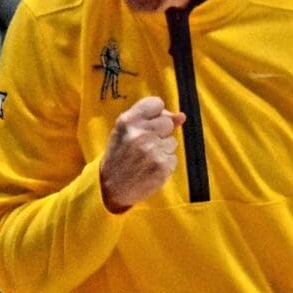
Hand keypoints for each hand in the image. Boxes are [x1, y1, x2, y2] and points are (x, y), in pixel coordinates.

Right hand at [99, 96, 183, 211]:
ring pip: (172, 141)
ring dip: (163, 149)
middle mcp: (140, 133)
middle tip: (145, 145)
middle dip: (160, 133)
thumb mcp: (125, 132)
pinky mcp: (162, 166)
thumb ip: (151, 119)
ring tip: (146, 158)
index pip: (156, 103)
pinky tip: (151, 168)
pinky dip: (165, 163)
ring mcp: (152, 150)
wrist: (111, 188)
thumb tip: (182, 116)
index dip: (155, 114)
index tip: (148, 124)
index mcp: (128, 121)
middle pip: (168, 122)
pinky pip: (173, 157)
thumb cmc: (119, 156)